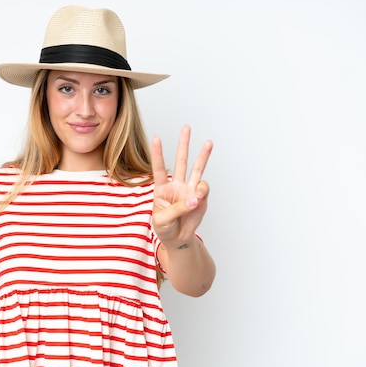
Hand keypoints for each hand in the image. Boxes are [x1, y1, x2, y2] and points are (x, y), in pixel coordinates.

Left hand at [151, 125, 212, 245]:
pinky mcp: (200, 197)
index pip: (159, 168)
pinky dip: (201, 192)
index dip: (158, 153)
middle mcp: (176, 185)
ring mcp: (189, 190)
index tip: (156, 137)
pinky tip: (197, 199)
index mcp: (161, 188)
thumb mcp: (162, 219)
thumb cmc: (164, 228)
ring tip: (208, 142)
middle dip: (183, 144)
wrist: (177, 239)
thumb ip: (177, 208)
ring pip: (196, 169)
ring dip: (203, 155)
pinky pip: (203, 189)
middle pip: (180, 161)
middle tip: (186, 127)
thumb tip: (194, 198)